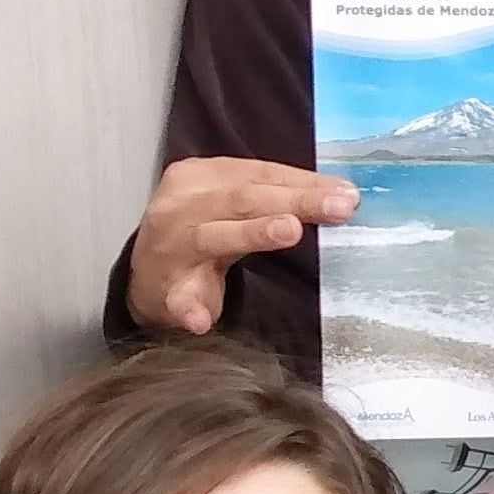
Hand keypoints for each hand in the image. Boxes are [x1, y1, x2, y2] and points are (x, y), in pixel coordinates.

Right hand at [128, 158, 356, 335]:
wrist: (148, 277)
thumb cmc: (200, 231)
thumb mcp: (235, 206)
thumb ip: (280, 197)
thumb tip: (341, 196)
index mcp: (199, 177)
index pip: (258, 174)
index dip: (303, 182)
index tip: (345, 193)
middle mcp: (180, 206)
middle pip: (242, 199)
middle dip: (294, 202)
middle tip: (338, 208)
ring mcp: (169, 249)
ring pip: (212, 236)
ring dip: (251, 233)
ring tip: (289, 231)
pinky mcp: (164, 291)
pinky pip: (177, 299)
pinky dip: (189, 308)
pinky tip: (202, 319)